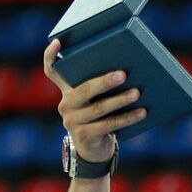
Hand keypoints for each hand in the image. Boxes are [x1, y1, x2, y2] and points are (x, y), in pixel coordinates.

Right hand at [42, 39, 145, 162]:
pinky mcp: (82, 135)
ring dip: (120, 100)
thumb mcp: (97, 101)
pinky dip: (127, 118)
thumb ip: (102, 88)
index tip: (57, 42)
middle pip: (84, 89)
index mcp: (67, 91)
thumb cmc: (101, 118)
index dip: (50, 56)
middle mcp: (65, 104)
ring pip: (98, 108)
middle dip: (105, 82)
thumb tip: (131, 71)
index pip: (51, 71)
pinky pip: (108, 125)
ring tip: (137, 93)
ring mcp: (71, 121)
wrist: (95, 149)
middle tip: (123, 75)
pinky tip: (141, 113)